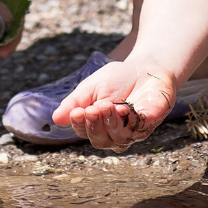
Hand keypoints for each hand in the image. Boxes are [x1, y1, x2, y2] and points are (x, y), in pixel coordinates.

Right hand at [52, 59, 175, 151]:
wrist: (145, 67)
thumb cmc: (117, 79)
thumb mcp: (91, 86)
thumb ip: (75, 101)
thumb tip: (56, 119)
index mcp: (98, 125)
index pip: (84, 132)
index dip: (79, 125)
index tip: (76, 112)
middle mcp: (115, 133)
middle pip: (100, 141)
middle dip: (94, 126)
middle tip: (91, 109)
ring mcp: (134, 130)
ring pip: (119, 139)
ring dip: (110, 123)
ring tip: (105, 105)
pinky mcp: (151, 122)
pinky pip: (139, 128)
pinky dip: (130, 120)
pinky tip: (123, 108)